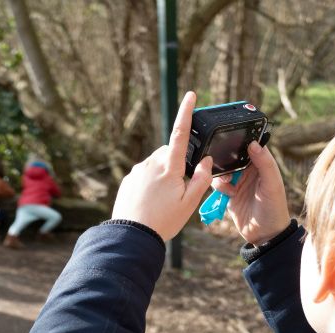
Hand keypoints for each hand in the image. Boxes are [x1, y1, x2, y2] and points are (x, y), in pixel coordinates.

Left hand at [111, 91, 212, 240]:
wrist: (132, 236)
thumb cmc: (163, 221)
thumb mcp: (189, 203)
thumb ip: (200, 179)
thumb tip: (205, 160)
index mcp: (169, 167)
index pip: (180, 133)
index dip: (186, 113)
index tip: (190, 95)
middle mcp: (151, 163)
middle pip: (169, 152)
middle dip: (177, 162)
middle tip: (180, 188)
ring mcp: (137, 171)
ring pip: (156, 164)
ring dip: (164, 174)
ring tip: (164, 200)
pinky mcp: (128, 180)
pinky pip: (144, 175)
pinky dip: (151, 183)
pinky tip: (152, 202)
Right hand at [210, 141, 288, 245]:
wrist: (264, 235)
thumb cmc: (274, 208)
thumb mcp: (272, 185)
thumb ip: (265, 164)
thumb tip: (253, 143)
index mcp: (262, 164)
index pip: (250, 145)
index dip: (242, 140)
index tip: (231, 136)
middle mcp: (249, 170)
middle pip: (233, 155)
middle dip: (226, 157)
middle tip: (223, 161)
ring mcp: (238, 181)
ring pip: (223, 168)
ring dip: (221, 172)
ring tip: (227, 181)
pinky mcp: (229, 193)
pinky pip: (218, 183)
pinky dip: (218, 184)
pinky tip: (228, 193)